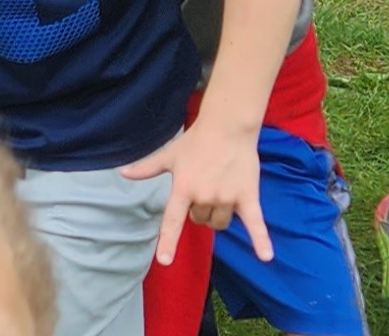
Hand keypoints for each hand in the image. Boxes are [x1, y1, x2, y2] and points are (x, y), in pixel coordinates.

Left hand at [121, 121, 271, 265]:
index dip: (168, 242)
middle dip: (200, 210)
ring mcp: (226, 198)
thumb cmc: (196, 141)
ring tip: (220, 190)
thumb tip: (122, 173)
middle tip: (205, 185)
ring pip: (219, 223)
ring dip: (218, 215)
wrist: (228, 128)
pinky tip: (266, 257)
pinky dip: (261, 240)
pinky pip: (255, 223)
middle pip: (200, 220)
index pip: (172, 221)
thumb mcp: (169, 155)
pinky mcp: (248, 197)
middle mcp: (204, 197)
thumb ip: (146, 168)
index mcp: (183, 189)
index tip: (164, 260)